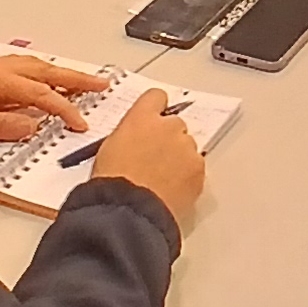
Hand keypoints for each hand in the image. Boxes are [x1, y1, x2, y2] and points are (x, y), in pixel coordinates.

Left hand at [0, 56, 108, 142]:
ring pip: (33, 67)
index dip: (63, 107)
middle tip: (101, 84)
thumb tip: (31, 125)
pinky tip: (44, 80)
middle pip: (42, 71)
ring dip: (59, 72)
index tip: (80, 122)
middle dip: (74, 77)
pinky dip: (40, 72)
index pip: (38, 93)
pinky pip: (20, 70)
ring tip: (81, 81)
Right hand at [93, 88, 205, 232]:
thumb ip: (129, 135)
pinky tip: (172, 189)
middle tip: (155, 160)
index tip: (156, 117)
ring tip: (162, 180)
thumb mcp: (109, 148)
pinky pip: (196, 167)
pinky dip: (188, 176)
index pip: (156, 97)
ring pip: (188, 146)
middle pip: (176, 125)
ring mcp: (186, 147)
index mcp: (142, 118)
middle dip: (168, 139)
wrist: (129, 210)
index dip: (156, 108)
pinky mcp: (198, 168)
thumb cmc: (113, 182)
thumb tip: (136, 140)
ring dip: (179, 158)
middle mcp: (168, 127)